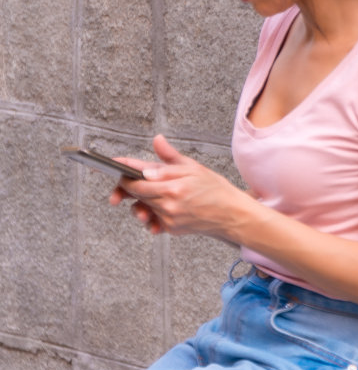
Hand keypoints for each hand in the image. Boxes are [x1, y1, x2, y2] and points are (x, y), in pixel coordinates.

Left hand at [110, 135, 251, 239]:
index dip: (123, 173)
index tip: (113, 167)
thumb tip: (156, 141)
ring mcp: (168, 218)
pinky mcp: (170, 229)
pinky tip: (161, 209)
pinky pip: (152, 220)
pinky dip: (153, 214)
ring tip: (147, 199)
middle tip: (124, 187)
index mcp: (172, 186)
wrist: (231, 213)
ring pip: (141, 208)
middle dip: (128, 189)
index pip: (137, 180)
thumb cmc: (215, 188)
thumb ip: (170, 157)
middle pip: (135, 195)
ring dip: (140, 202)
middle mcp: (167, 204)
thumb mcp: (194, 167)